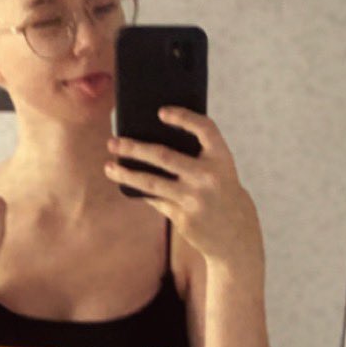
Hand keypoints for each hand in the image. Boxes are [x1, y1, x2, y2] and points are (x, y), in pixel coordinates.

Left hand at [104, 106, 261, 269]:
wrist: (236, 234)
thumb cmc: (220, 192)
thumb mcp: (218, 170)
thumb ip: (195, 155)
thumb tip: (149, 141)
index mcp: (222, 158)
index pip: (204, 129)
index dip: (184, 117)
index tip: (161, 112)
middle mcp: (209, 177)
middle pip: (163, 156)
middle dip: (134, 148)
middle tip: (113, 142)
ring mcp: (195, 200)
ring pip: (151, 183)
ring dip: (126, 174)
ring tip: (109, 167)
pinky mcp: (184, 219)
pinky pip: (156, 200)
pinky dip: (140, 191)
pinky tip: (126, 183)